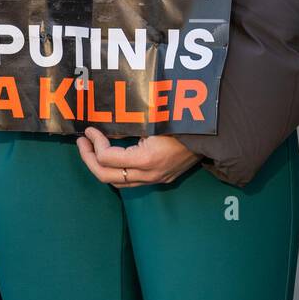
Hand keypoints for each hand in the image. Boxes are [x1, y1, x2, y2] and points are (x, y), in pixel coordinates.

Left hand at [76, 126, 200, 187]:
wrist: (216, 134)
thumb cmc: (185, 119)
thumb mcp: (155, 117)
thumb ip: (131, 123)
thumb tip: (106, 122)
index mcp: (148, 159)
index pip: (107, 158)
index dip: (94, 143)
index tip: (89, 129)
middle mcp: (150, 174)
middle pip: (106, 176)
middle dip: (89, 159)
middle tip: (82, 142)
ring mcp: (157, 179)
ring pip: (118, 182)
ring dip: (101, 167)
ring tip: (93, 150)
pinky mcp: (163, 178)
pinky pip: (132, 181)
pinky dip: (117, 170)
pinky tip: (114, 157)